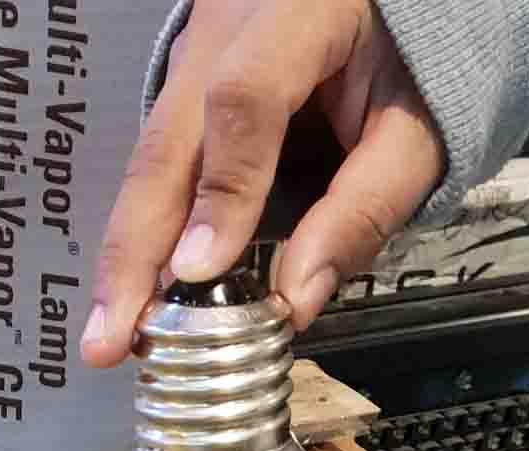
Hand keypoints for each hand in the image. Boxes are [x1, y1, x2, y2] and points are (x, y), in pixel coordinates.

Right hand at [83, 0, 443, 362]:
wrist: (396, 4)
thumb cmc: (416, 61)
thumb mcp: (417, 130)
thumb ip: (364, 207)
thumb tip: (292, 302)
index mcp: (300, 9)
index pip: (244, 97)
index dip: (221, 189)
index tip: (198, 272)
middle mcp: (229, 20)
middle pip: (167, 140)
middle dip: (137, 250)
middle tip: (110, 339)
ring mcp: (196, 44)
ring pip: (148, 155)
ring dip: (128, 252)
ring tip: (110, 333)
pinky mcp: (184, 77)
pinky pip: (158, 158)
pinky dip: (146, 230)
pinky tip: (135, 292)